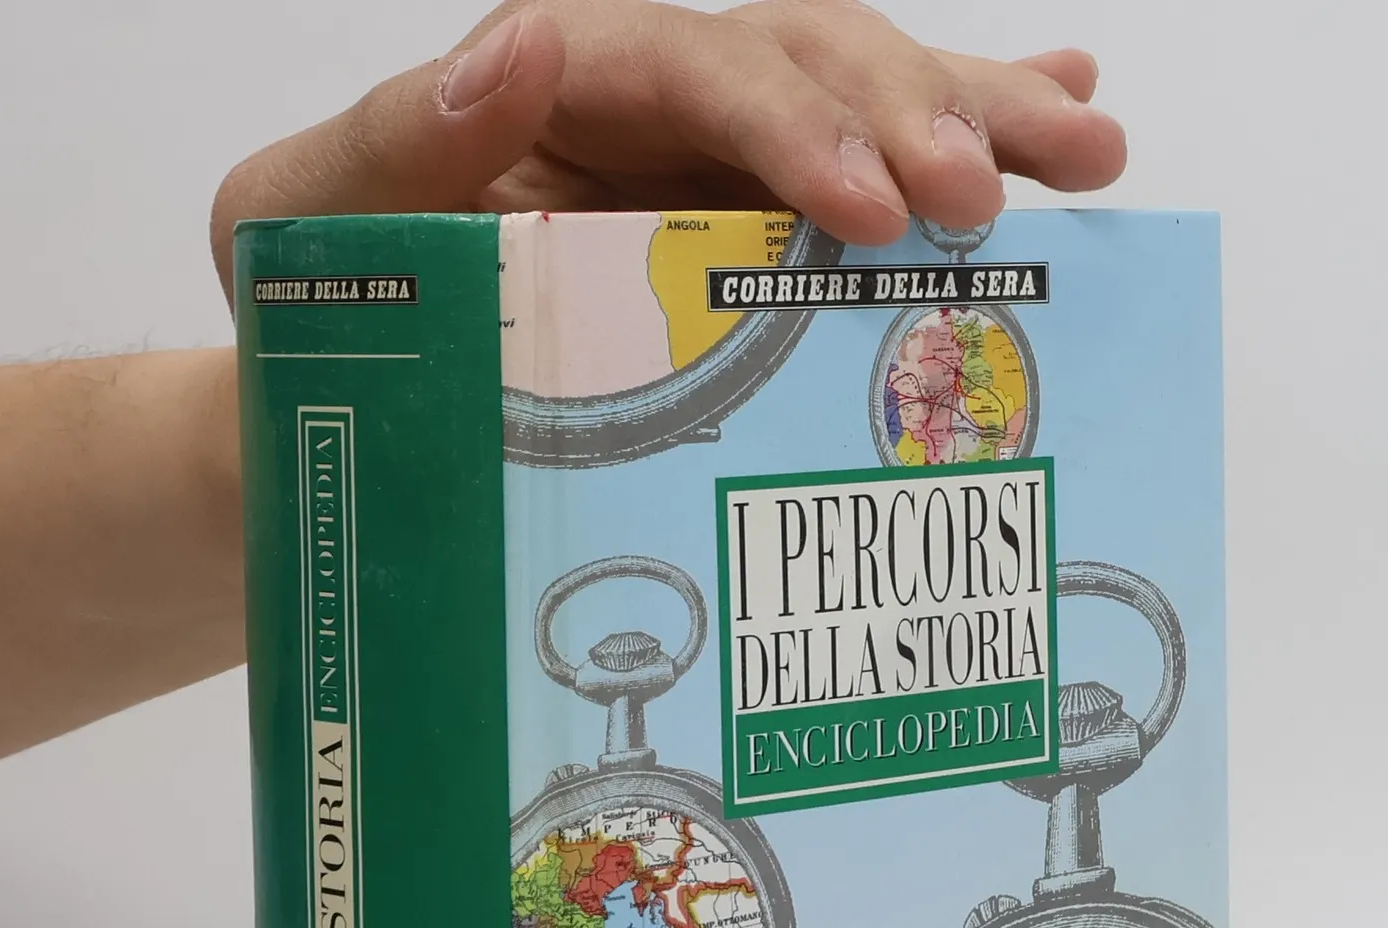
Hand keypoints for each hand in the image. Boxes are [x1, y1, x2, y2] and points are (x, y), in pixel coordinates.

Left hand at [211, 0, 1123, 294]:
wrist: (344, 420)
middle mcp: (652, 110)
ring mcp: (712, 168)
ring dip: (983, 118)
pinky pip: (873, 172)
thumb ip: (391, 140)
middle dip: (913, 118)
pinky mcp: (751, 236)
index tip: (865, 207)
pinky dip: (971, 139)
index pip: (696, 62)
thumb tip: (515, 47)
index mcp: (558, 85)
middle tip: (986, 199)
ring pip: (867, 106)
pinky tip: (1069, 113)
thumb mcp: (300, 224)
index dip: (791, 121)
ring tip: (1087, 154)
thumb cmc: (320, 318)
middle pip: (810, 60)